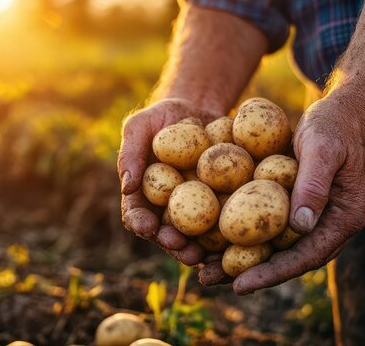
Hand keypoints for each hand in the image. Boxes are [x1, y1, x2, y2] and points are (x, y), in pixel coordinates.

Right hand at [118, 98, 222, 265]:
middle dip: (173, 245)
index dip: (141, 224)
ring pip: (195, 236)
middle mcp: (167, 208)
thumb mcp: (139, 127)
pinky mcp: (220, 204)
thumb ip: (130, 153)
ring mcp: (194, 209)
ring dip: (200, 249)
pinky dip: (228, 234)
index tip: (147, 228)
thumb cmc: (161, 118)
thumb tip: (127, 186)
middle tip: (182, 249)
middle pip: (167, 233)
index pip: (137, 214)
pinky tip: (236, 241)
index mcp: (144, 195)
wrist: (198, 110)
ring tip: (208, 255)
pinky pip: (224, 221)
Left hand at [216, 97, 364, 293]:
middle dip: (247, 272)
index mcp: (345, 217)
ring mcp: (313, 212)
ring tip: (203, 265)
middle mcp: (329, 222)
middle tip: (207, 278)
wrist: (352, 104)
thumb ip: (313, 185)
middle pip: (286, 258)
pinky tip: (213, 234)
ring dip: (241, 255)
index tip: (238, 284)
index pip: (306, 256)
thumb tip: (298, 226)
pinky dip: (244, 230)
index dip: (271, 273)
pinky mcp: (298, 200)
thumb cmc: (340, 121)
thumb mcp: (324, 148)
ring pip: (275, 243)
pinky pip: (269, 221)